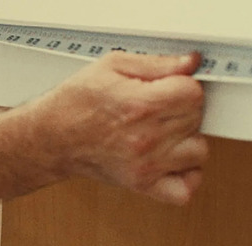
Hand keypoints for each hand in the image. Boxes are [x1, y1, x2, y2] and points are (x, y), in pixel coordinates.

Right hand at [25, 52, 207, 204]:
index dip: (185, 84)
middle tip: (163, 103)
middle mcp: (146, 137)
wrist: (52, 136)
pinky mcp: (143, 184)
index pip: (194, 93)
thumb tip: (191, 62)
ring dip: (188, 138)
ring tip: (167, 129)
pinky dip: (188, 175)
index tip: (171, 84)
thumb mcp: (113, 65)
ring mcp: (146, 165)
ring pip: (199, 151)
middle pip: (197, 118)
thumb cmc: (77, 100)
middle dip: (184, 107)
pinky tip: (175, 159)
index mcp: (140, 104)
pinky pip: (185, 189)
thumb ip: (157, 63)